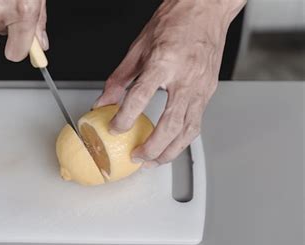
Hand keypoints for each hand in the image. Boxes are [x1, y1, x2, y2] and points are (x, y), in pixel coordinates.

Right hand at [0, 0, 47, 60]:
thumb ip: (39, 22)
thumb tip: (40, 42)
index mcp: (23, 11)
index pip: (16, 52)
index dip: (22, 51)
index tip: (27, 49)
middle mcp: (2, 10)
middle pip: (3, 31)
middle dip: (12, 21)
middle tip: (21, 4)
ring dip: (2, 6)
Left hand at [93, 0, 245, 167]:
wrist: (205, 8)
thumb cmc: (174, 21)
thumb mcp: (139, 47)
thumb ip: (120, 78)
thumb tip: (104, 101)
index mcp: (165, 61)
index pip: (141, 97)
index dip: (125, 117)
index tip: (115, 129)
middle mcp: (186, 77)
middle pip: (170, 123)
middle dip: (153, 147)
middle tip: (137, 157)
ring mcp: (201, 86)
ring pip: (188, 129)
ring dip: (170, 151)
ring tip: (154, 161)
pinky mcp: (209, 91)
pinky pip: (197, 122)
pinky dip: (183, 139)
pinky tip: (171, 146)